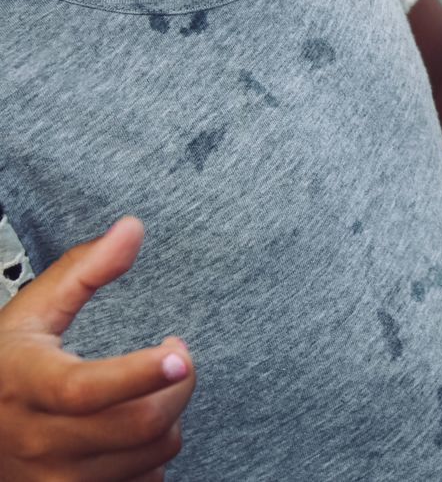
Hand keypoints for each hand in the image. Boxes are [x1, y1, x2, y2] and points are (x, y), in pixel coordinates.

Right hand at [0, 218, 194, 481]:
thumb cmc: (4, 368)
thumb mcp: (31, 314)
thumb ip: (84, 269)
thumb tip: (133, 227)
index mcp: (27, 386)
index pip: (87, 390)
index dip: (140, 374)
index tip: (180, 352)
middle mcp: (40, 441)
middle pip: (140, 425)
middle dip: (178, 386)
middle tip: (176, 360)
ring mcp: (56, 480)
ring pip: (152, 454)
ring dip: (170, 418)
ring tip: (152, 392)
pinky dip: (153, 456)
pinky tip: (133, 432)